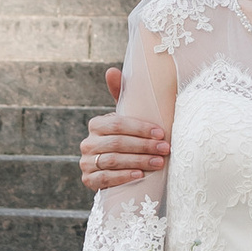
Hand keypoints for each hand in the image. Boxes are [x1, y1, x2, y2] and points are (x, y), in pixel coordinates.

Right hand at [81, 64, 171, 195]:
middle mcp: (87, 142)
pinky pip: (105, 179)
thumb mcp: (126, 120)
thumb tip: (111, 70)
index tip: (161, 133)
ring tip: (159, 162)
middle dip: (144, 146)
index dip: (140, 128)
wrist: (116, 169)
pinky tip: (140, 175)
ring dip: (138, 162)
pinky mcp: (88, 180)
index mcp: (96, 124)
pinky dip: (123, 177)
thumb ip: (121, 96)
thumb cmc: (126, 139)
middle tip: (165, 149)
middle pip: (116, 143)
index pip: (117, 124)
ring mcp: (86, 162)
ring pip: (112, 161)